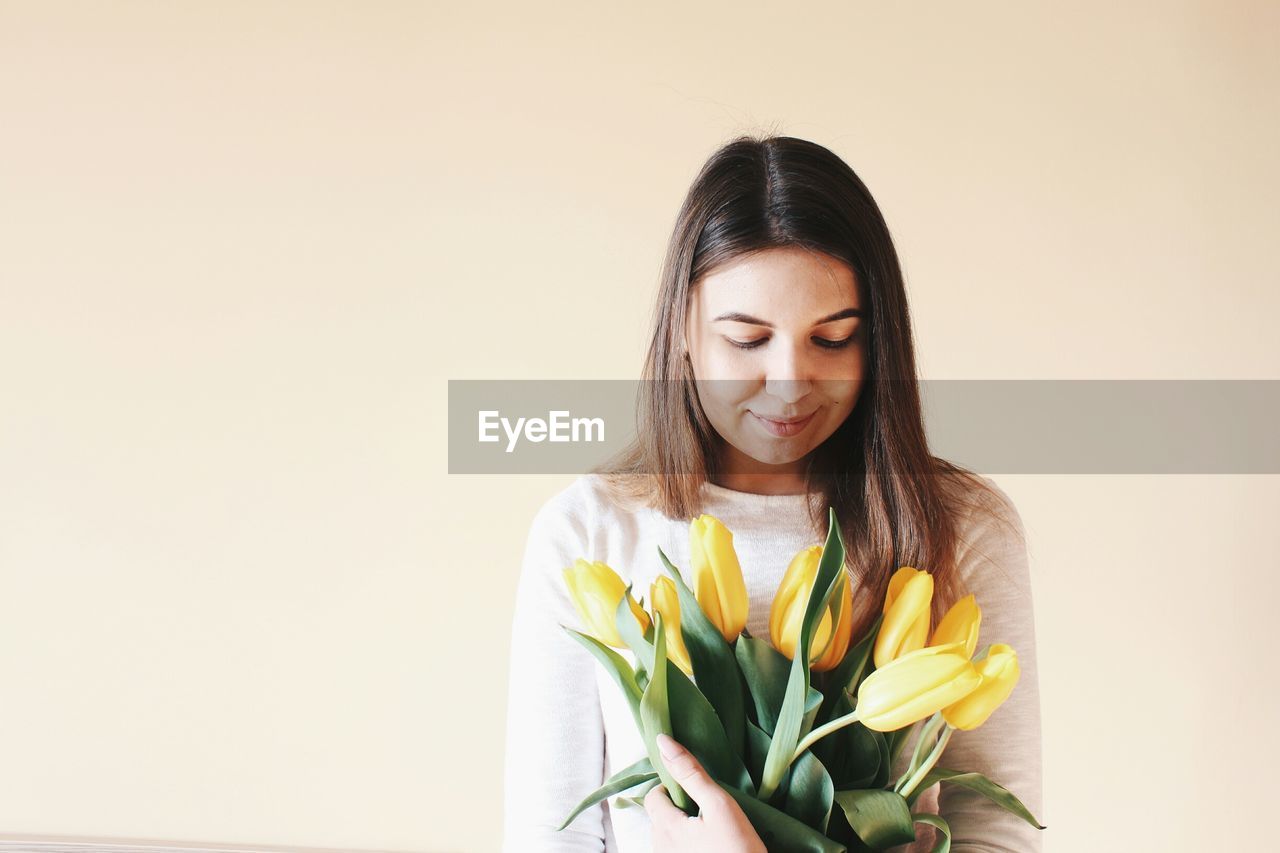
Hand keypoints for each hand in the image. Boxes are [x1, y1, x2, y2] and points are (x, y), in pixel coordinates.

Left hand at [643, 732, 766, 852]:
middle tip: (707, 810)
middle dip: (678, 808)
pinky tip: (710, 847)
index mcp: (665, 828)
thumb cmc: (739, 848)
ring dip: (682, 828)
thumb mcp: (719, 804)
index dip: (672, 787)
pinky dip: (687, 846)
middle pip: (659, 817)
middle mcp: (660, 849)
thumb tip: (663, 741)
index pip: (654, 796)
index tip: (695, 790)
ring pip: (666, 836)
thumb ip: (690, 773)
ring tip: (711, 830)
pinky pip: (675, 852)